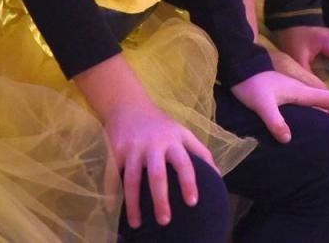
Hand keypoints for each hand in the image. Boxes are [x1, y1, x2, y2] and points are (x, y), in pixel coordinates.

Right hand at [100, 101, 215, 229]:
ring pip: (131, 179)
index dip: (189, 182)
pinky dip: (111, 192)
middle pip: (157, 174)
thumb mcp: (183, 132)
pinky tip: (112, 209)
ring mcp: (133, 147)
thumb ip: (200, 151)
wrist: (129, 105)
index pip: (185, 163)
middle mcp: (153, 144)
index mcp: (173, 140)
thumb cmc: (161, 125)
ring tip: (137, 224)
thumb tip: (217, 175)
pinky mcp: (115, 150)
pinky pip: (112, 174)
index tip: (192, 202)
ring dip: (133, 203)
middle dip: (160, 198)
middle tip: (165, 221)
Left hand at [232, 68, 328, 141]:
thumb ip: (274, 120)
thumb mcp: (261, 104)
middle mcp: (303, 90)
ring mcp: (296, 91)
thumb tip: (288, 139)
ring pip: (322, 103)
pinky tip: (313, 126)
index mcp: (303, 91)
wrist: (240, 66)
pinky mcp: (287, 94)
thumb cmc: (251, 84)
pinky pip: (311, 105)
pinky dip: (320, 115)